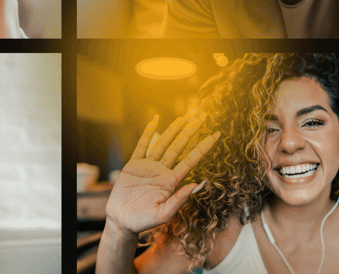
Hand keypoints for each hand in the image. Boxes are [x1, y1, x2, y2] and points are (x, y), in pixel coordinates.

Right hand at [105, 113, 220, 234]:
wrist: (122, 221)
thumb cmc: (143, 221)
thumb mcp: (164, 214)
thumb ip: (180, 199)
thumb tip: (197, 184)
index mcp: (171, 182)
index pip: (190, 160)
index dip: (203, 147)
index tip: (216, 135)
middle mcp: (162, 171)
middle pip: (179, 147)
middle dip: (190, 132)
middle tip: (202, 117)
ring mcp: (148, 166)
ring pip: (164, 143)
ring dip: (174, 129)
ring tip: (185, 117)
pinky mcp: (133, 164)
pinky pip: (142, 145)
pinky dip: (148, 132)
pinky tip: (155, 120)